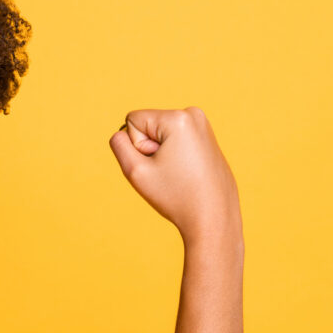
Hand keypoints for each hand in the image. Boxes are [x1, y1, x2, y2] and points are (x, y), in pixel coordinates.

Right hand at [109, 107, 240, 241]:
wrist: (214, 218)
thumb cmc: (177, 197)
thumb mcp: (136, 171)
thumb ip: (119, 145)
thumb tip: (122, 132)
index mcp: (178, 117)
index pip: (133, 121)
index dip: (138, 148)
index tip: (159, 167)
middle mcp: (193, 114)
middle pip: (148, 126)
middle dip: (151, 150)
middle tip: (170, 173)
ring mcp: (204, 126)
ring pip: (161, 135)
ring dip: (162, 154)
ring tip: (180, 174)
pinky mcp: (208, 138)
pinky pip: (176, 141)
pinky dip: (176, 157)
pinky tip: (189, 174)